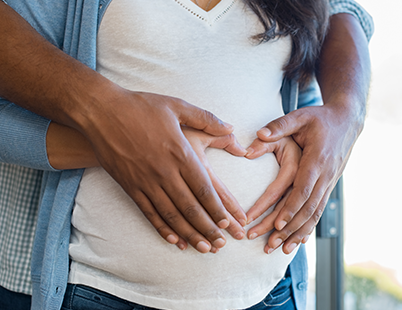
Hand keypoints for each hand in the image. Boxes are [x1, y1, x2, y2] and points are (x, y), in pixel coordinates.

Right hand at [81, 88, 247, 253]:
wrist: (100, 111)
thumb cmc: (141, 107)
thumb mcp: (177, 106)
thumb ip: (207, 119)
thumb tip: (231, 128)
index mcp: (180, 152)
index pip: (204, 188)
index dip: (217, 208)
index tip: (228, 222)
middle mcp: (164, 171)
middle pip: (190, 206)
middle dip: (208, 228)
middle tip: (221, 244)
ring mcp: (145, 181)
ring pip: (171, 214)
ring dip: (188, 233)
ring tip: (203, 248)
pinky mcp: (130, 186)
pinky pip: (148, 213)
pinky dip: (162, 228)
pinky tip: (174, 240)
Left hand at [249, 105, 362, 253]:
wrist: (347, 121)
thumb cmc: (320, 118)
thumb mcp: (300, 116)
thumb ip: (279, 126)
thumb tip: (258, 135)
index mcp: (317, 159)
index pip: (304, 189)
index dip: (291, 208)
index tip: (277, 224)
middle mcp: (325, 174)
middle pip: (307, 208)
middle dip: (289, 229)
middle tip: (270, 244)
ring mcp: (329, 182)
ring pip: (315, 214)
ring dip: (298, 233)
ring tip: (281, 250)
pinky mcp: (328, 186)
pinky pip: (319, 211)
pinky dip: (308, 227)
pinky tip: (298, 242)